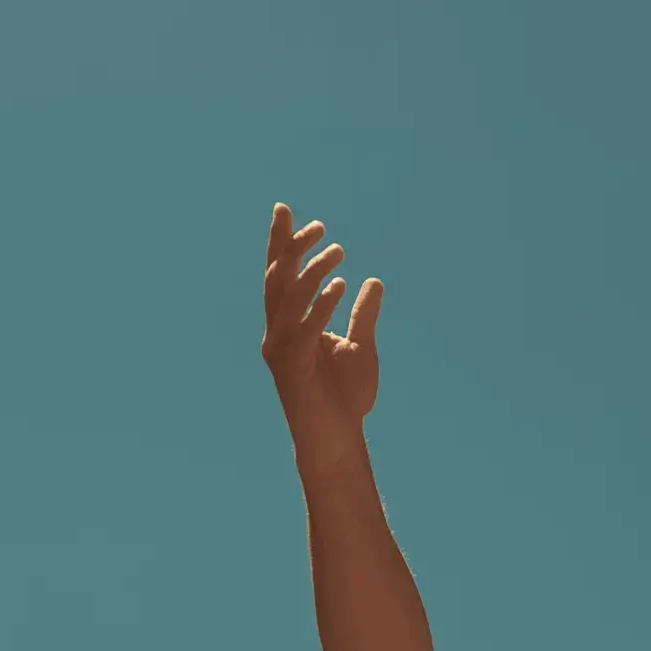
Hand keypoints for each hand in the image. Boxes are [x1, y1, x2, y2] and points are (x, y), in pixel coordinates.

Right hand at [260, 204, 382, 465]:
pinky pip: (304, 328)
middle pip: (277, 280)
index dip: (280, 243)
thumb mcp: (360, 346)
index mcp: (289, 325)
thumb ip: (363, 315)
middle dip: (292, 248)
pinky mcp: (293, 369)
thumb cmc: (345, 398)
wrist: (338, 440)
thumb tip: (373, 281)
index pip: (281, 277)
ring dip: (312, 271)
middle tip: (320, 227)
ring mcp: (282, 351)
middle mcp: (278, 334)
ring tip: (338, 250)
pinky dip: (321, 304)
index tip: (284, 210)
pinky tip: (341, 285)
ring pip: (288, 299)